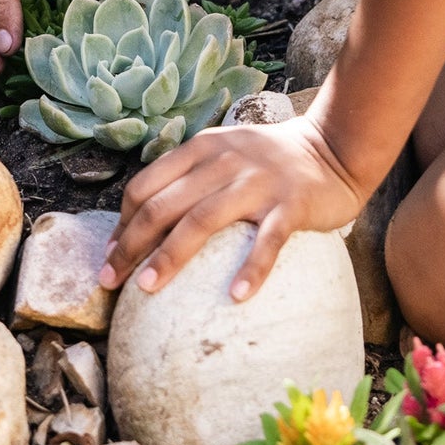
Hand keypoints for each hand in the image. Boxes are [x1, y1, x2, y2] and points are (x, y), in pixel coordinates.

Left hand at [98, 116, 367, 301]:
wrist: (333, 148)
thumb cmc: (268, 162)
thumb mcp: (222, 154)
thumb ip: (188, 178)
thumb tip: (142, 224)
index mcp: (200, 150)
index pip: (145, 185)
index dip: (122, 222)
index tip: (111, 255)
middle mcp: (223, 161)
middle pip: (164, 205)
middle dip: (131, 244)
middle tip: (111, 280)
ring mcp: (257, 182)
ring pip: (202, 220)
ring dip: (170, 256)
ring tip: (148, 287)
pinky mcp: (292, 204)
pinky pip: (267, 240)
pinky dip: (251, 268)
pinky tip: (236, 296)